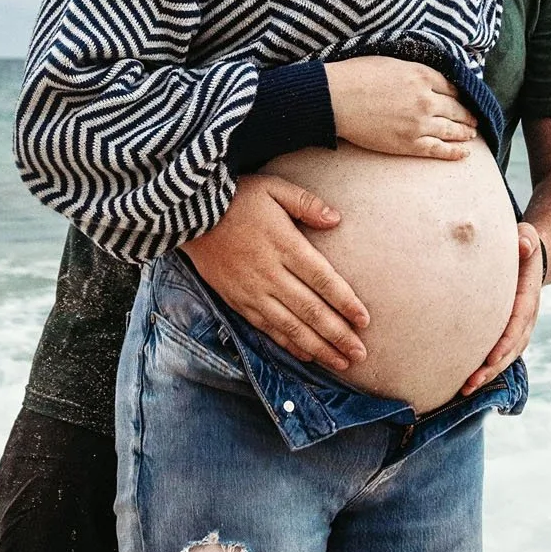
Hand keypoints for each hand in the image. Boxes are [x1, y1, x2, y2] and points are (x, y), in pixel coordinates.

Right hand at [182, 175, 369, 372]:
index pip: (323, 279)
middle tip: (360, 354)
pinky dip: (288, 344)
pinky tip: (306, 355)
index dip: (345, 302)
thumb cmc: (236, 198)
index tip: (364, 320)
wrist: (186, 214)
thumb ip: (306, 203)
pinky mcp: (237, 301)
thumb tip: (336, 219)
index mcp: (284, 245)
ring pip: (290, 326)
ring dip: (317, 348)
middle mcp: (270, 273)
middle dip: (338, 335)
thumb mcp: (273, 188)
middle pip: (310, 310)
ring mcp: (252, 291)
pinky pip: (267, 328)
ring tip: (340, 363)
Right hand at [324, 58, 478, 159]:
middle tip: (474, 119)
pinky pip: (439, 149)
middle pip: (456, 108)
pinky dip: (455, 152)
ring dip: (465, 132)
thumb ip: (413, 69)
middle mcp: (426, 99)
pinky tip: (465, 153)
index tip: (463, 98)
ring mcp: (419, 123)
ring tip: (472, 134)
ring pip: (452, 129)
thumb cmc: (356, 76)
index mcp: (422, 75)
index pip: (451, 86)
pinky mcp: (409, 144)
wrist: (336, 98)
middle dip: (467, 114)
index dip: (460, 94)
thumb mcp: (391, 62)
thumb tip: (424, 76)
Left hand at [462, 222, 541, 393]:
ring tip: (464, 389)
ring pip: (505, 357)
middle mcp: (526, 319)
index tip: (490, 358)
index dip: (505, 343)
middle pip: (511, 349)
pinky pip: (498, 355)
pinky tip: (464, 382)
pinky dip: (485, 369)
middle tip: (471, 382)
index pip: (517, 325)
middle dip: (492, 368)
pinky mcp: (507, 334)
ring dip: (487, 374)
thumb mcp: (527, 237)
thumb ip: (526, 240)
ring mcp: (518, 329)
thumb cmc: (522, 246)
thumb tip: (523, 244)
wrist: (530, 259)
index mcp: (528, 299)